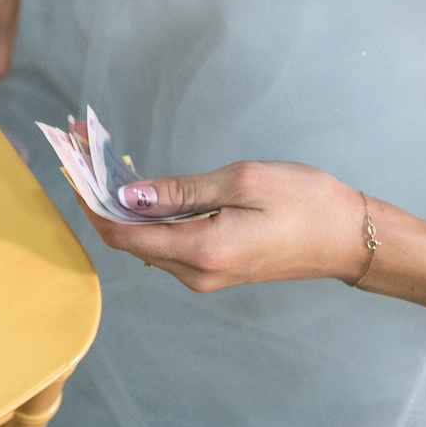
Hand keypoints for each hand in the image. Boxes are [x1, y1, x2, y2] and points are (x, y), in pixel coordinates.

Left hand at [85, 161, 374, 290]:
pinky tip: (146, 190)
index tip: (72, 164)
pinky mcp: (216, 270)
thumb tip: (127, 197)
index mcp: (201, 252)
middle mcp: (196, 274)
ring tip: (106, 162)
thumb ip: (181, 191)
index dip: (90, 202)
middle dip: (101, 198)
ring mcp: (206, 277)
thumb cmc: (306, 202)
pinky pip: (169, 246)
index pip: (122, 235)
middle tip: (84, 149)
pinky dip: (150, 219)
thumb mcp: (242, 181)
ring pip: (146, 244)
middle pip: (128, 240)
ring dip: (123, 208)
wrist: (352, 239)